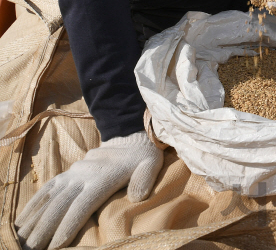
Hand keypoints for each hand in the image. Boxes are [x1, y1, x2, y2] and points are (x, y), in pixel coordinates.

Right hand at [16, 131, 163, 249]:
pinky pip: (48, 188)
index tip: (56, 245)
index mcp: (103, 177)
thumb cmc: (143, 157)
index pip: (82, 204)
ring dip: (35, 220)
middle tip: (33, 249)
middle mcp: (84, 175)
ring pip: (50, 197)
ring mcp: (74, 173)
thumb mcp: (151, 164)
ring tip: (23, 240)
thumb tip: (137, 197)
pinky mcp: (69, 172)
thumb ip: (144, 179)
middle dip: (45, 229)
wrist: (131, 137)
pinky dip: (34, 205)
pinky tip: (23, 220)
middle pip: (61, 204)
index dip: (69, 224)